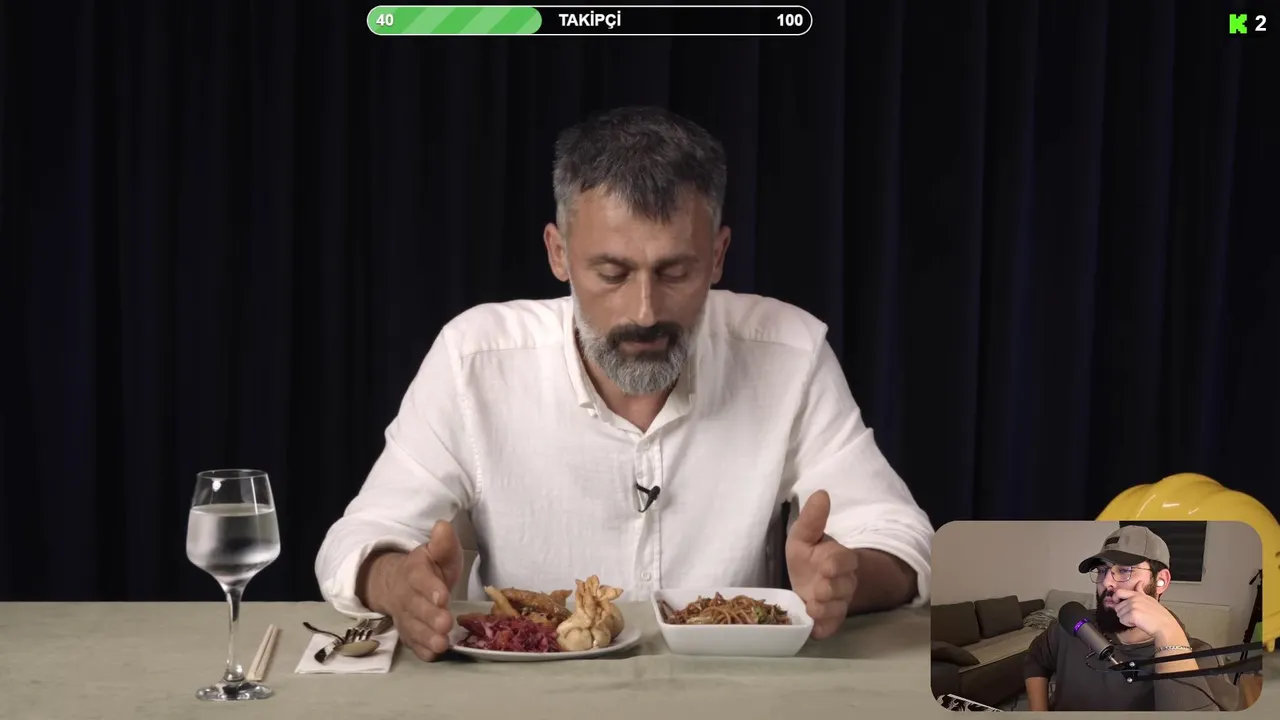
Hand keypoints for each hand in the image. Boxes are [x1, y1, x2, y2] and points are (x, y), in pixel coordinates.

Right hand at [379, 520, 463, 660]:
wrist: (397, 583)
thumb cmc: (429, 569)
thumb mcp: (438, 553)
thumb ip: (443, 544)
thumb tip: (442, 526)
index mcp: (414, 571)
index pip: (418, 578)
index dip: (429, 587)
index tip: (443, 596)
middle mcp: (406, 595)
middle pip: (415, 606)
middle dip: (430, 616)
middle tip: (446, 623)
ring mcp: (405, 616)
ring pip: (412, 627)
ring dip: (427, 636)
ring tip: (442, 644)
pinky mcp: (408, 633)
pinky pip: (411, 643)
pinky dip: (421, 650)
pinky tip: (433, 655)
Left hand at [785, 490, 857, 638]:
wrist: (810, 581)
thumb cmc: (807, 556)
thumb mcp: (804, 535)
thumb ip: (812, 519)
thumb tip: (821, 493)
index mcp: (840, 558)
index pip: (846, 560)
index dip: (836, 563)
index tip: (824, 564)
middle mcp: (843, 582)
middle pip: (844, 587)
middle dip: (830, 588)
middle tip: (817, 589)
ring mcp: (838, 603)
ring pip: (838, 608)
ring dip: (825, 608)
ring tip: (811, 605)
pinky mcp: (830, 621)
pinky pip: (830, 628)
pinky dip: (822, 628)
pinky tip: (812, 626)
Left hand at [1111, 588, 1180, 639]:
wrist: (1166, 627)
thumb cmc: (1160, 616)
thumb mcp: (1150, 599)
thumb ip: (1141, 591)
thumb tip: (1139, 583)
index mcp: (1138, 595)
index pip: (1119, 592)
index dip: (1115, 598)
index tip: (1117, 603)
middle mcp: (1134, 598)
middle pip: (1118, 606)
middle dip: (1123, 613)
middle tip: (1134, 616)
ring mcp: (1133, 606)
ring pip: (1119, 614)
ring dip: (1126, 619)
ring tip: (1138, 619)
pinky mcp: (1132, 614)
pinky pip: (1122, 620)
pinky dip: (1128, 624)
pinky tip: (1138, 623)